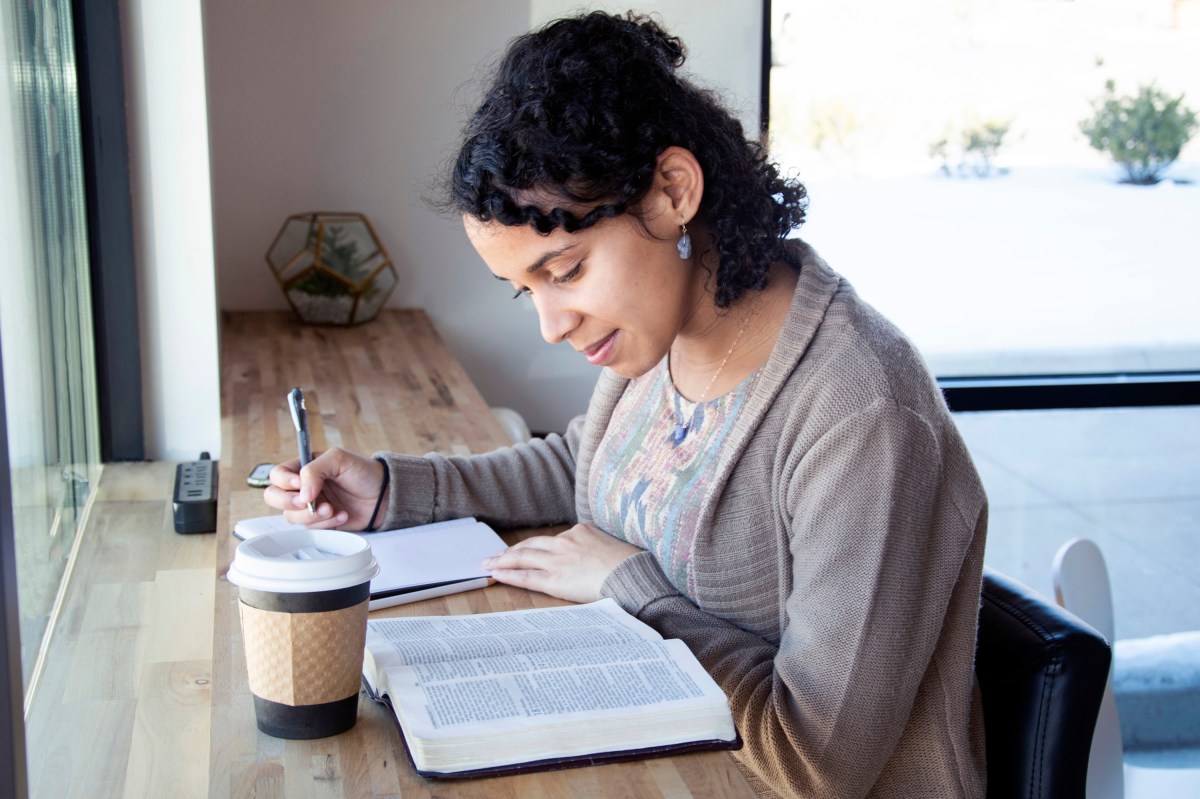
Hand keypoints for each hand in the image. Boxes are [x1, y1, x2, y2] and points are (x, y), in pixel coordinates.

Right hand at [262, 447, 386, 530]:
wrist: (383, 495)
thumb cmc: (363, 472)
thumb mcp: (338, 459)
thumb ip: (314, 470)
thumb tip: (302, 493)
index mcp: (303, 467)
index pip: (277, 475)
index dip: (284, 482)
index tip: (300, 484)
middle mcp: (302, 487)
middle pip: (274, 497)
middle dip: (289, 502)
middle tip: (309, 502)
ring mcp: (310, 506)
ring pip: (291, 516)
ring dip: (312, 515)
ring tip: (333, 508)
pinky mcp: (319, 522)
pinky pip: (310, 528)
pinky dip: (326, 523)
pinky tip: (342, 515)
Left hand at [482, 524, 640, 603]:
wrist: (632, 576)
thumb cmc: (631, 566)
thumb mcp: (615, 546)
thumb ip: (599, 547)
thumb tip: (598, 556)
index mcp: (581, 531)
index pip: (552, 539)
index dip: (536, 546)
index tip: (527, 549)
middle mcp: (566, 542)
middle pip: (531, 544)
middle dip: (512, 550)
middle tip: (496, 555)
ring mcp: (558, 560)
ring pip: (523, 557)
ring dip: (503, 560)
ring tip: (489, 563)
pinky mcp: (554, 579)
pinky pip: (526, 576)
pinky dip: (509, 574)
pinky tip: (496, 574)